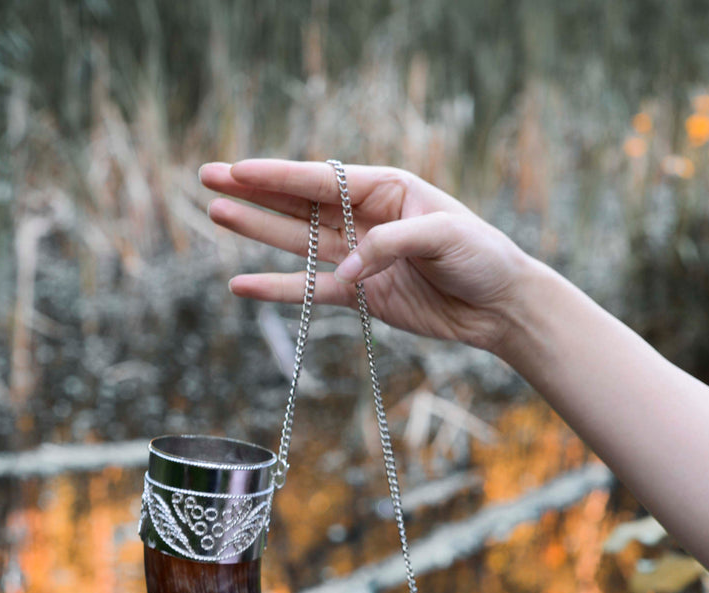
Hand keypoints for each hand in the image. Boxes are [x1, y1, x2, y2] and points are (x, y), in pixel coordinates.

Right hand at [201, 159, 535, 354]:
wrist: (499, 306)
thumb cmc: (482, 257)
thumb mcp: (445, 236)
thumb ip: (390, 246)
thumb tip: (343, 273)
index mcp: (386, 189)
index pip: (322, 179)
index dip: (279, 175)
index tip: (239, 169)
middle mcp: (364, 217)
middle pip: (297, 201)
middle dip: (253, 190)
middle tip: (209, 177)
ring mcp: (357, 256)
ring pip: (295, 241)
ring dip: (256, 228)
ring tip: (215, 213)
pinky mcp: (359, 294)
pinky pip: (309, 289)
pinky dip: (276, 288)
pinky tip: (240, 284)